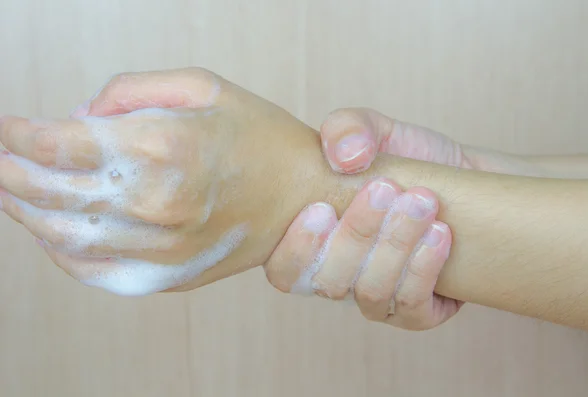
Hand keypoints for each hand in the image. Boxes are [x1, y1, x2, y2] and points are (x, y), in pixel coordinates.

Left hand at [0, 67, 320, 295]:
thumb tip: (79, 117)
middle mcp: (160, 205)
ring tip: (9, 192)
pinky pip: (95, 271)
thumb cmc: (261, 138)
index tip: (4, 126)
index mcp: (168, 148)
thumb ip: (131, 92)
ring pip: (64, 237)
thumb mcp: (203, 86)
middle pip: (52, 193)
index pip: (62, 144)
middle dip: (8, 173)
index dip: (18, 134)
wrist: (306, 196)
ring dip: (25, 213)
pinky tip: (50, 231)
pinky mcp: (168, 275)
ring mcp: (163, 249)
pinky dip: (59, 252)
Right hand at [264, 108, 468, 329]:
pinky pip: (410, 307)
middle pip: (328, 280)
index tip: (323, 209)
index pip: (283, 269)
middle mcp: (335, 276)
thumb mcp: (372, 130)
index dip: (296, 249)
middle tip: (388, 189)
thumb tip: (343, 156)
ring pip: (370, 293)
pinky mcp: (414, 312)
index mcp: (310, 242)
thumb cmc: (402, 158)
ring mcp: (373, 298)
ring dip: (395, 247)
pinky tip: (439, 234)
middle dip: (358, 235)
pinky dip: (422, 269)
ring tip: (422, 203)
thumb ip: (347, 129)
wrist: (457, 177)